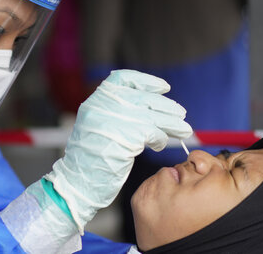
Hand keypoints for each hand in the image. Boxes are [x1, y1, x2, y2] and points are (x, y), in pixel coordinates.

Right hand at [45, 69, 192, 231]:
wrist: (78, 182)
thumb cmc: (90, 157)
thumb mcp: (97, 125)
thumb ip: (117, 111)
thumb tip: (150, 104)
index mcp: (97, 101)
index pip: (124, 79)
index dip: (147, 81)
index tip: (164, 87)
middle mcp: (103, 107)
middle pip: (143, 98)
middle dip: (166, 106)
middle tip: (181, 114)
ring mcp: (113, 122)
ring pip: (152, 117)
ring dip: (171, 123)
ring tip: (184, 130)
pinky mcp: (125, 139)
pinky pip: (152, 134)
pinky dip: (161, 139)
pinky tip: (161, 144)